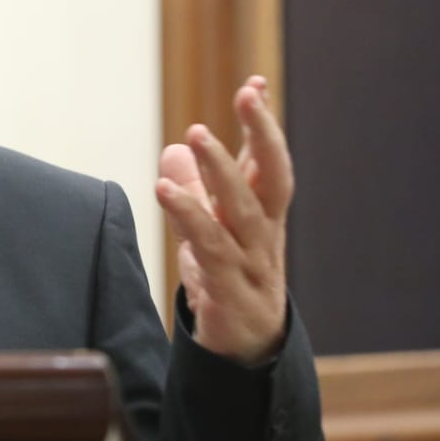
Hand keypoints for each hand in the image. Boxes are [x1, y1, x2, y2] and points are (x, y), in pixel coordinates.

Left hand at [156, 76, 291, 365]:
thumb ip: (196, 192)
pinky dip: (191, 218)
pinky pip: (212, 251)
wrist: (243, 356)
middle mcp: (265, 237)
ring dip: (221, 172)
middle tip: (247, 96)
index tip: (255, 84)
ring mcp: (254, 267)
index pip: (269, 165)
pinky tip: (166, 190)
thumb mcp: (208, 233)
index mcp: (263, 218)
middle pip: (274, 181)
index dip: (262, 126)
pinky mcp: (232, 296)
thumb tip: (176, 149)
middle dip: (263, 135)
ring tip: (196, 135)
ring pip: (243, 214)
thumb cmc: (227, 283)